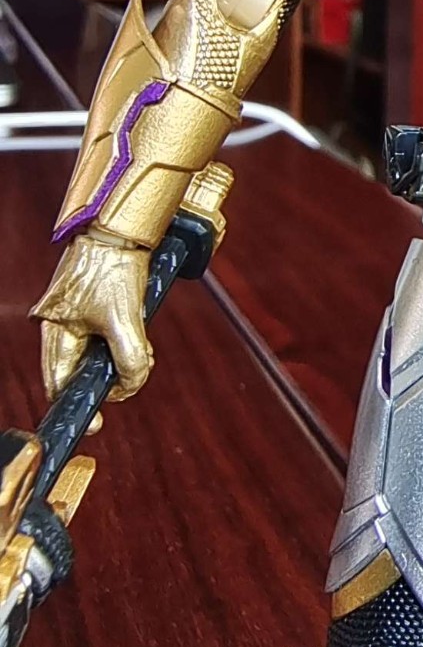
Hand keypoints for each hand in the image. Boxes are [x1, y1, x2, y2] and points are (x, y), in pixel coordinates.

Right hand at [31, 235, 152, 405]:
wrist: (122, 223)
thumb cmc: (115, 264)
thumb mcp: (125, 319)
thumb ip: (129, 359)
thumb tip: (132, 386)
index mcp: (55, 329)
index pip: (58, 381)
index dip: (79, 402)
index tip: (97, 422)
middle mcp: (61, 322)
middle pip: (81, 367)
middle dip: (110, 376)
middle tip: (132, 376)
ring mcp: (78, 310)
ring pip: (99, 349)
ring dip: (123, 355)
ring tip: (142, 352)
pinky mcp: (95, 299)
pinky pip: (108, 331)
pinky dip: (125, 337)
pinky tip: (140, 333)